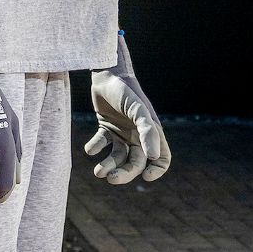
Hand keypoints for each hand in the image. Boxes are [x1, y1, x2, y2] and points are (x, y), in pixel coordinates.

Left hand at [85, 33, 171, 182]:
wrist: (105, 73)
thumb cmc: (125, 90)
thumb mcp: (138, 110)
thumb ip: (147, 131)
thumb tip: (153, 158)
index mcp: (151, 132)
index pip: (162, 158)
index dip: (157, 170)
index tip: (146, 177)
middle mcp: (138, 135)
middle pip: (135, 163)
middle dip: (125, 173)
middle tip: (110, 178)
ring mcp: (122, 132)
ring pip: (118, 157)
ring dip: (109, 166)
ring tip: (98, 172)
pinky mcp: (106, 127)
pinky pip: (102, 143)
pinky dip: (95, 148)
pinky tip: (90, 149)